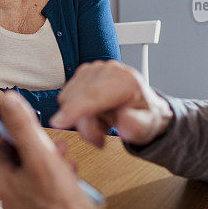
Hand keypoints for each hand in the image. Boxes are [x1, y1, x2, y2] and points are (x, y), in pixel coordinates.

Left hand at [0, 93, 129, 208]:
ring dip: (47, 158)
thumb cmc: (61, 202)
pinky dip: (57, 174)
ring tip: (64, 155)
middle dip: (33, 145)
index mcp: (2, 182)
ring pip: (32, 172)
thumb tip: (7, 100)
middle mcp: (10, 196)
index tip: (22, 126)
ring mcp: (27, 205)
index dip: (7, 135)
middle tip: (49, 140)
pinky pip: (45, 186)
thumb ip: (23, 127)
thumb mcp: (41, 155)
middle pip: (14, 161)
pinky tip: (71, 173)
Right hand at [50, 60, 172, 146]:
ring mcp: (93, 70)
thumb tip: (125, 120)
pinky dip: (76, 111)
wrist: (142, 107)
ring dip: (81, 120)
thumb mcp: (148, 127)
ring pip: (69, 100)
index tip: (58, 123)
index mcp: (125, 80)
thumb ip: (138, 125)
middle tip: (101, 138)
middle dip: (85, 126)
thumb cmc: (144, 116)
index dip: (75, 109)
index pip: (94, 95)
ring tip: (102, 125)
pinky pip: (67, 98)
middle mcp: (108, 70)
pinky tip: (94, 115)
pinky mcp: (82, 74)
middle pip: (78, 100)